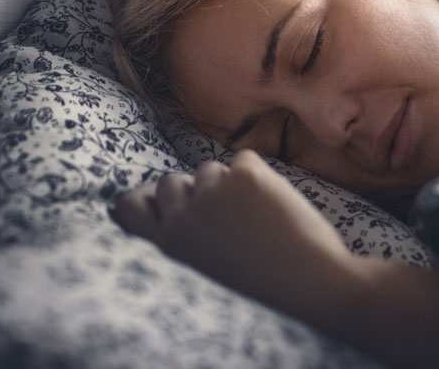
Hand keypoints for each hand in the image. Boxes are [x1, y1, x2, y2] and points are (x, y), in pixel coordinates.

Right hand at [112, 150, 354, 322]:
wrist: (308, 279)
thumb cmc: (260, 273)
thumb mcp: (204, 260)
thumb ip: (182, 228)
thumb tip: (163, 189)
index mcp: (170, 244)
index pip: (129, 206)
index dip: (145, 198)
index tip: (161, 201)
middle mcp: (183, 217)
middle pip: (171, 182)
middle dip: (195, 191)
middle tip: (228, 219)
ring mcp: (212, 193)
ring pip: (209, 169)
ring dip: (228, 183)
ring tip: (253, 218)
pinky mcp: (244, 175)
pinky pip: (243, 159)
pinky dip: (258, 174)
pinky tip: (272, 204)